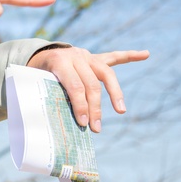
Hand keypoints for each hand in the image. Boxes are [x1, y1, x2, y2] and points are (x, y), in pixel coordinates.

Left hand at [27, 47, 149, 131]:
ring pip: (106, 74)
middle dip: (95, 108)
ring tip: (121, 110)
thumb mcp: (35, 83)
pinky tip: (145, 54)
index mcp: (58, 61)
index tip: (83, 123)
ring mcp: (87, 56)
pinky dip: (129, 56)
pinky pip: (114, 57)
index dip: (80, 105)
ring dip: (115, 93)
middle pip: (91, 84)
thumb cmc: (36, 73)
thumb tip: (50, 123)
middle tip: (96, 128)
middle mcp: (75, 56)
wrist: (38, 53)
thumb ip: (45, 95)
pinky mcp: (95, 57)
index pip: (74, 86)